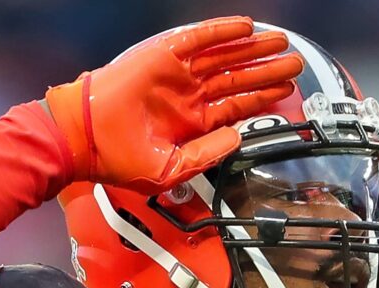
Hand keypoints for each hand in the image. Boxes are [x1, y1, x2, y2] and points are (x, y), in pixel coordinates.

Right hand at [45, 16, 302, 193]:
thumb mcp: (171, 169)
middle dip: (267, 70)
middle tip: (295, 63)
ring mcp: (177, 73)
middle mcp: (188, 95)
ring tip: (282, 43)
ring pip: (226, 56)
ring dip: (253, 48)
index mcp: (191, 122)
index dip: (262, 98)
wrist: (83, 139)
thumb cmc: (117, 158)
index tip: (286, 91)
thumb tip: (237, 138)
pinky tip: (247, 28)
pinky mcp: (164, 55)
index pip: (236, 106)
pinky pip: (200, 39)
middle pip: (238, 78)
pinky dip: (223, 32)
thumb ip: (207, 155)